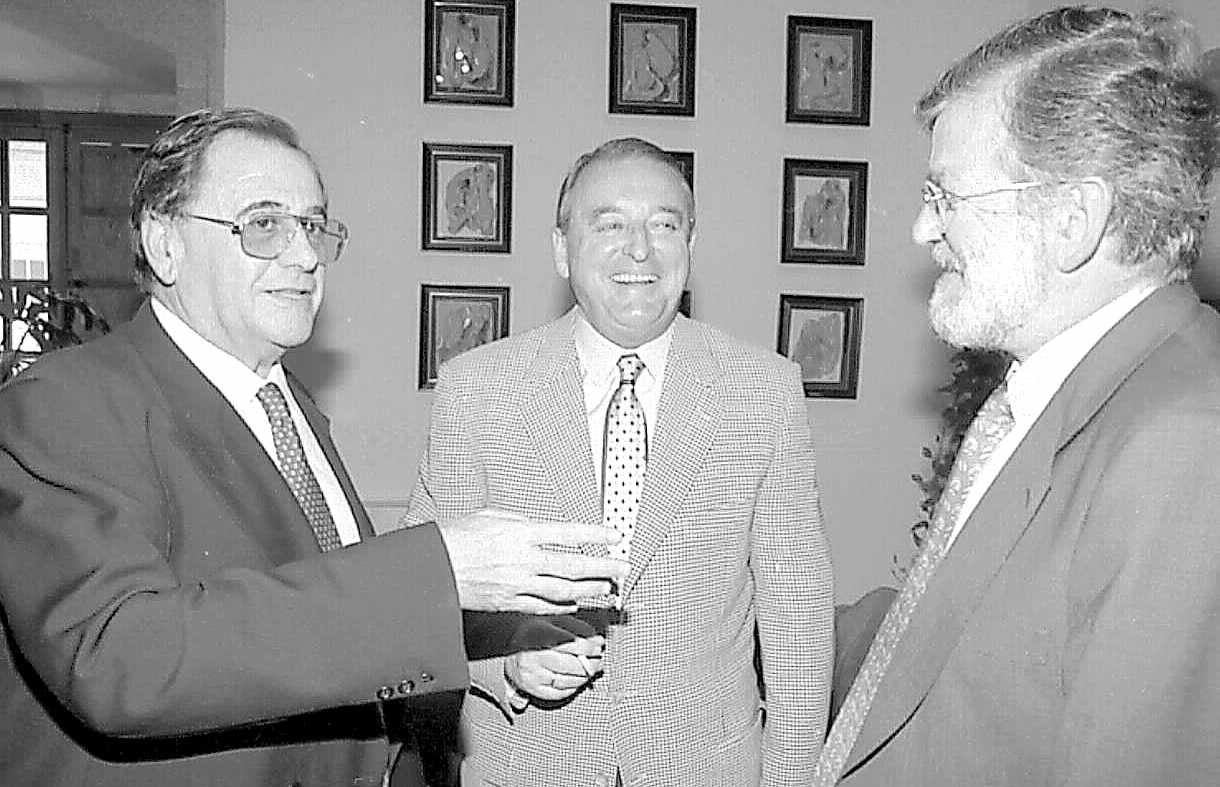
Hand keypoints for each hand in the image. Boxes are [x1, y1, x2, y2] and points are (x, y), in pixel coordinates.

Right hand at [438, 509, 628, 613]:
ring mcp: (517, 585)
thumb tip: (543, 529)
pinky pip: (543, 607)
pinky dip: (563, 606)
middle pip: (573, 567)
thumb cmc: (457, 537)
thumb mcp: (491, 516)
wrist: (431, 568)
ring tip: (607, 589)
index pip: (568, 534)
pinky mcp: (509, 603)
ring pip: (563, 591)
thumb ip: (521, 523)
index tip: (615, 537)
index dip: (595, 536)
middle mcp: (523, 561)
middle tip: (623, 569)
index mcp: (520, 534)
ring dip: (589, 591)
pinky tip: (576, 603)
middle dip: (603, 569)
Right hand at [505, 617, 604, 701]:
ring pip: (568, 680)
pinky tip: (576, 677)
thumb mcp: (556, 622)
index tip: (599, 645)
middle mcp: (531, 656)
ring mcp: (531, 675)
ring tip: (589, 668)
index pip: (570, 642)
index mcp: (536, 633)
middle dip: (591, 663)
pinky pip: (561, 693)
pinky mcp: (533, 690)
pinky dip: (574, 686)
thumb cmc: (539, 633)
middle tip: (598, 659)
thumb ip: (579, 628)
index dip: (589, 646)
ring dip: (585, 676)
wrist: (510, 650)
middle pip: (571, 664)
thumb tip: (599, 642)